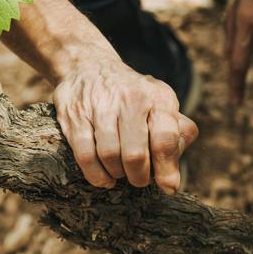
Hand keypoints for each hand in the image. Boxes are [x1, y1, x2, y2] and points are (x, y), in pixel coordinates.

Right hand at [53, 58, 198, 193]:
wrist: (90, 66)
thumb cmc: (134, 97)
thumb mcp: (162, 105)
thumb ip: (177, 136)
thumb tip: (172, 180)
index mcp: (158, 98)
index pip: (165, 140)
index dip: (167, 170)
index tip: (167, 187)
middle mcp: (130, 98)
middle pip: (135, 155)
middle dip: (139, 177)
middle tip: (139, 179)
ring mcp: (100, 106)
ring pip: (109, 156)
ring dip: (117, 175)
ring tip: (121, 174)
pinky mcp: (75, 115)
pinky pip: (85, 155)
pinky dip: (96, 174)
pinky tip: (104, 177)